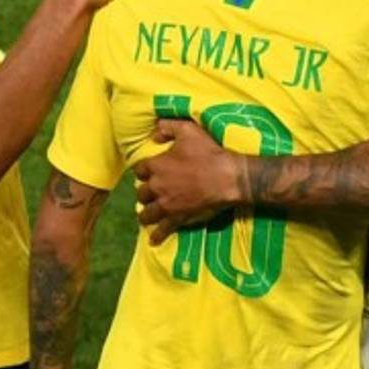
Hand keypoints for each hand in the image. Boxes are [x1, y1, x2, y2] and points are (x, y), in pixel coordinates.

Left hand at [133, 119, 243, 243]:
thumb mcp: (188, 130)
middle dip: (145, 192)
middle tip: (150, 193)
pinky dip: (157, 236)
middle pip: (142, 193)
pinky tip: (153, 240)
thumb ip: (168, 127)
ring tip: (147, 215)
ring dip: (146, 214)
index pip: (140, 170)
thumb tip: (154, 134)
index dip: (144, 170)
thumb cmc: (209, 152)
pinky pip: (163, 229)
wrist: (228, 177)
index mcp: (157, 166)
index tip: (148, 171)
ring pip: (147, 213)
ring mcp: (167, 205)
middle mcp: (157, 187)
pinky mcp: (178, 218)